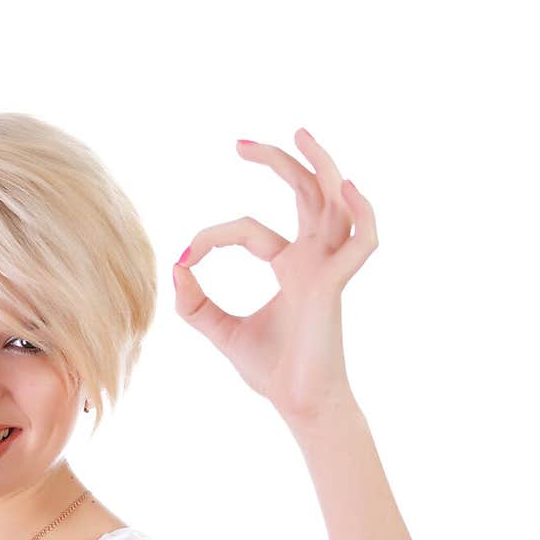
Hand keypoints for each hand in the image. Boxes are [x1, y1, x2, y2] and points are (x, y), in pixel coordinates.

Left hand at [172, 129, 377, 425]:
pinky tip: (345, 187)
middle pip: (305, 194)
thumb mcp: (221, 332)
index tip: (185, 260)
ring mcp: (329, 268)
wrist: (299, 406)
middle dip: (279, 163)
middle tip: (241, 144)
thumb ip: (195, 304)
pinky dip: (362, 212)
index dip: (212, 237)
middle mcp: (314, 260)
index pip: (250, 230)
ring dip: (322, 166)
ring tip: (301, 133)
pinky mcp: (335, 285)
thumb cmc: (273, 373)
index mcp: (292, 266)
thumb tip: (176, 267)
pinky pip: (363, 241)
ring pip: (336, 203)